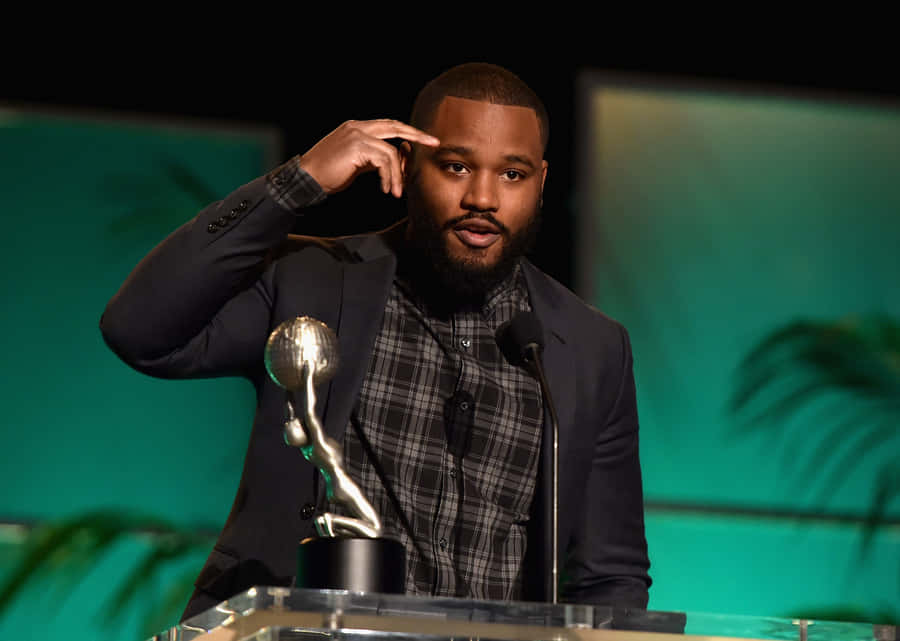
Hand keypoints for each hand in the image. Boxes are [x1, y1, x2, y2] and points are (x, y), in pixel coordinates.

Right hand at [298, 119, 439, 197]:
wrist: (306, 179)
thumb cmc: (328, 174)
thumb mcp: (356, 164)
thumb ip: (374, 158)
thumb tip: (396, 161)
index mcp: (356, 127)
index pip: (388, 125)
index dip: (407, 131)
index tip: (425, 140)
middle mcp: (357, 127)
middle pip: (395, 126)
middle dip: (416, 135)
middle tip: (434, 143)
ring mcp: (356, 134)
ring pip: (390, 151)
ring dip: (397, 174)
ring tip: (396, 192)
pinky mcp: (356, 146)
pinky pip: (383, 160)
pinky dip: (389, 176)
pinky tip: (386, 189)